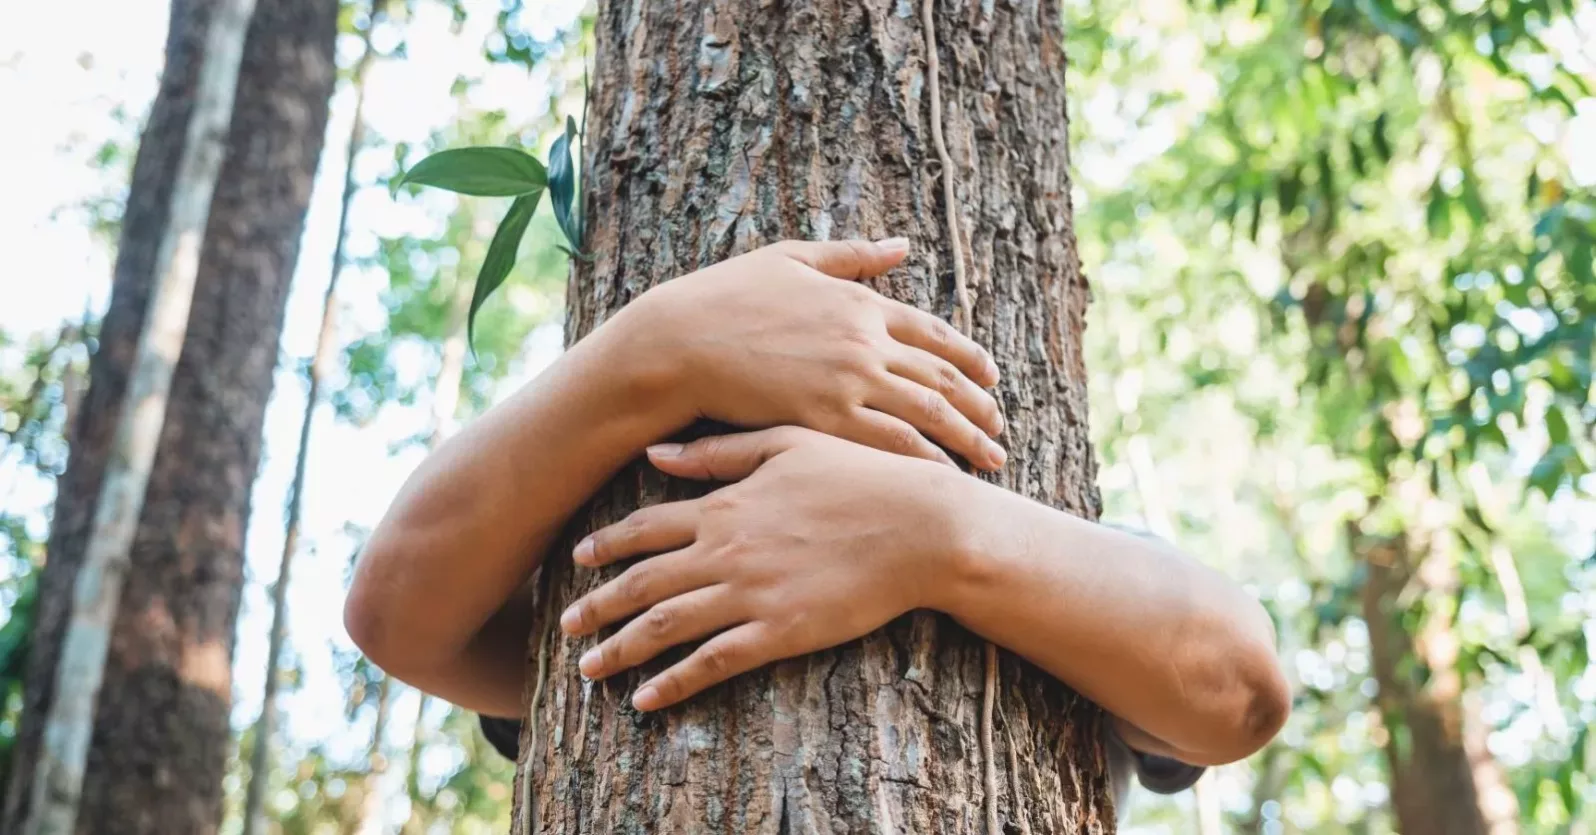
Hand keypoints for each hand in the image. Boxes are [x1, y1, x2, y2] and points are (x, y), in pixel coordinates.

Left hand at [558, 427, 967, 710]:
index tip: (577, 560)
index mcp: (727, 504)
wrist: (920, 526)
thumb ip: (719, 452)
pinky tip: (645, 699)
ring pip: (665, 627)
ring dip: (620, 650)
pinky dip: (673, 683)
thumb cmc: (862, 477)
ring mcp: (750, 594)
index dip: (607, 546)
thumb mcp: (788, 443)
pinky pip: (712, 663)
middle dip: (597, 607)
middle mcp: (727, 550)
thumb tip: (656, 453)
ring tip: (590, 670)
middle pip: (642, 583)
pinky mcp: (779, 632)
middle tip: (567, 626)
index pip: (647, 527)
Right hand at [623, 239, 1006, 469]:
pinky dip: (924, 461)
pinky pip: (890, 444)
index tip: (991, 377)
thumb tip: (902, 245)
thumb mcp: (791, 259)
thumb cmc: (724, 297)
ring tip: (990, 459)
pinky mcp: (824, 418)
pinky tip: (943, 477)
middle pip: (942, 378)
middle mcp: (865, 341)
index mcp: (860, 302)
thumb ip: (852, 256)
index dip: (969, 358)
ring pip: (927, 415)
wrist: (679, 342)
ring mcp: (848, 381)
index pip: (934, 333)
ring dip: (966, 439)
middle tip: (1001, 428)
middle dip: (979, 406)